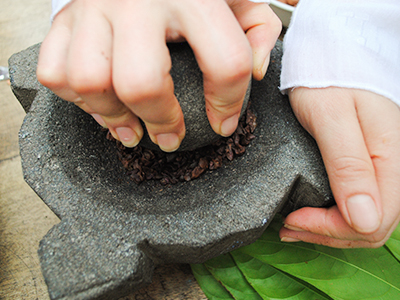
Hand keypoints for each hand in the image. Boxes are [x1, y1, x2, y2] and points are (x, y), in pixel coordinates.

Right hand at [36, 0, 280, 151]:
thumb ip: (257, 28)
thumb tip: (258, 70)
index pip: (224, 62)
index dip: (228, 104)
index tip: (223, 123)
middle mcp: (139, 1)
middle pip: (141, 83)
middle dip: (159, 121)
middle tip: (169, 137)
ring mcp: (95, 8)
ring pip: (90, 82)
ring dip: (112, 117)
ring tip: (131, 129)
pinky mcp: (65, 19)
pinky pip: (56, 73)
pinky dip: (76, 97)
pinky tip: (100, 100)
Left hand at [280, 87, 399, 247]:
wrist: (332, 50)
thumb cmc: (328, 77)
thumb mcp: (332, 118)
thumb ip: (350, 166)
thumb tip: (366, 221)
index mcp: (389, 158)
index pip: (373, 221)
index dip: (331, 229)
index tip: (294, 219)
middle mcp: (391, 166)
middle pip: (372, 226)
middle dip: (328, 233)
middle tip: (289, 226)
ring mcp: (381, 165)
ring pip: (366, 217)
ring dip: (329, 228)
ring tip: (293, 224)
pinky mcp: (367, 162)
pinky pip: (359, 200)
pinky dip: (333, 214)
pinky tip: (310, 211)